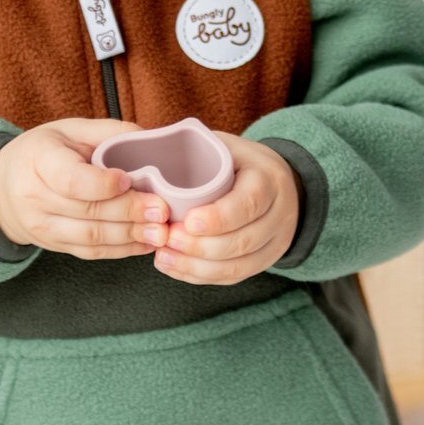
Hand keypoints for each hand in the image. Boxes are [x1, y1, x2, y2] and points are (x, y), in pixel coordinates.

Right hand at [0, 119, 168, 259]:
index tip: (130, 180)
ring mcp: (43, 227)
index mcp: (38, 160)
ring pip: (91, 237)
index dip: (103, 184)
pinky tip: (145, 243)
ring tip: (159, 231)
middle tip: (161, 210)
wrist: (4, 186)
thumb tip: (151, 139)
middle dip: (129, 212)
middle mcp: (35, 197)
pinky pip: (91, 252)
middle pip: (87, 211)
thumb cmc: (45, 152)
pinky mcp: (54, 245)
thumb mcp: (69, 130)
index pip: (70, 180)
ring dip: (130, 236)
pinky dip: (122, 250)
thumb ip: (108, 132)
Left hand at [149, 133, 301, 285]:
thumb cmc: (239, 163)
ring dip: (196, 266)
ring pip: (237, 267)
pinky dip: (200, 276)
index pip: (248, 204)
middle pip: (242, 241)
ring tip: (163, 256)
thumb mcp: (226, 147)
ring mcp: (273, 243)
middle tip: (166, 239)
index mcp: (268, 180)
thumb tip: (146, 147)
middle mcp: (278, 215)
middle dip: (200, 246)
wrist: (277, 185)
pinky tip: (174, 266)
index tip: (187, 221)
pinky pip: (232, 277)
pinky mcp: (262, 263)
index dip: (219, 218)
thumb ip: (196, 150)